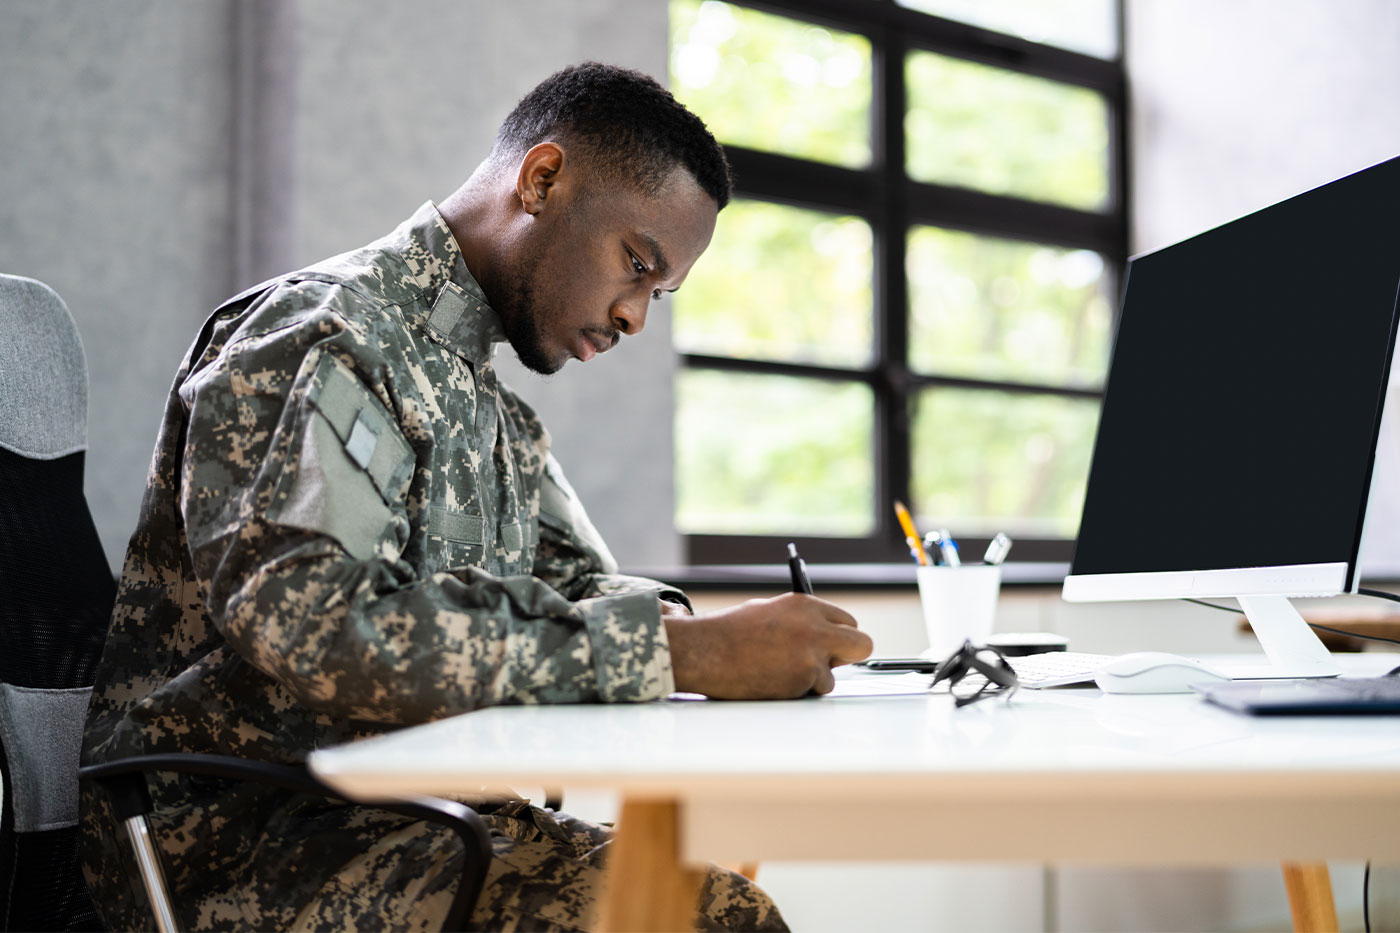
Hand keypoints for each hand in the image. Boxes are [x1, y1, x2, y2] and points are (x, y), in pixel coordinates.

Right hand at [664, 593, 872, 699]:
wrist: (704, 651)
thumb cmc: (729, 632)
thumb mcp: (769, 612)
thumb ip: (801, 622)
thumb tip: (823, 638)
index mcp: (806, 605)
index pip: (847, 621)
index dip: (839, 636)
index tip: (831, 645)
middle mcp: (815, 627)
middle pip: (861, 644)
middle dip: (849, 656)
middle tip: (829, 663)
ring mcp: (811, 655)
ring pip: (831, 676)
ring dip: (812, 680)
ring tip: (777, 673)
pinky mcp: (803, 680)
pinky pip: (810, 692)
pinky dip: (795, 692)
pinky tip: (770, 681)